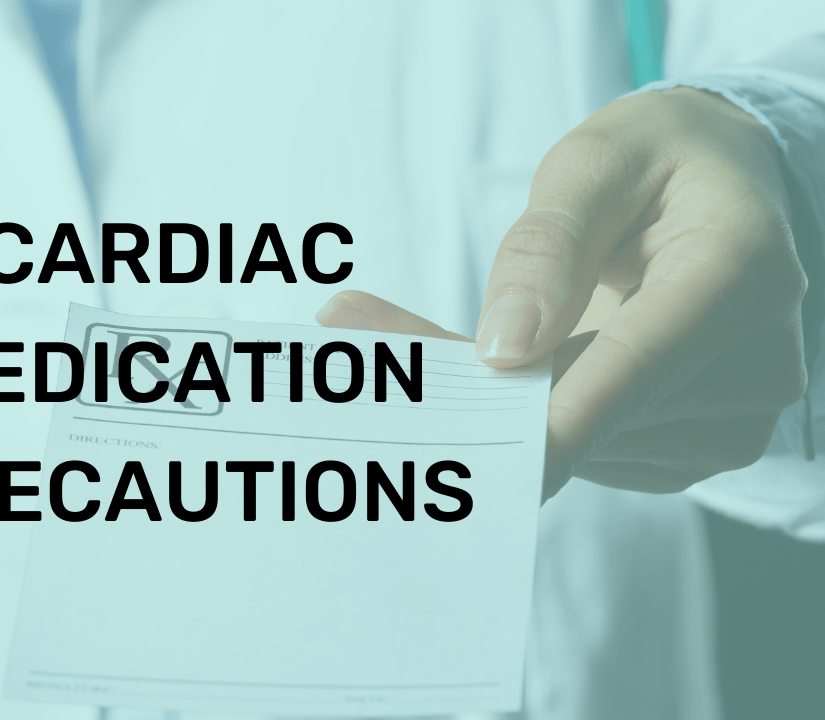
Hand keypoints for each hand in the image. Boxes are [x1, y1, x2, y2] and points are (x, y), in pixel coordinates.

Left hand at [318, 88, 808, 500]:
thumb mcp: (595, 160)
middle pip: (596, 407)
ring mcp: (726, 418)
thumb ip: (547, 245)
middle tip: (352, 337)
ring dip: (495, 409)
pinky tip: (489, 379)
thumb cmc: (658, 162)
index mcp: (742, 273)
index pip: (642, 362)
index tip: (477, 446)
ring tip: (414, 347)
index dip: (556, 416)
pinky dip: (527, 420)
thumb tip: (509, 345)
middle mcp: (754, 362)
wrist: (726, 193)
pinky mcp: (688, 445)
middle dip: (483, 395)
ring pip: (584, 439)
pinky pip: (590, 447)